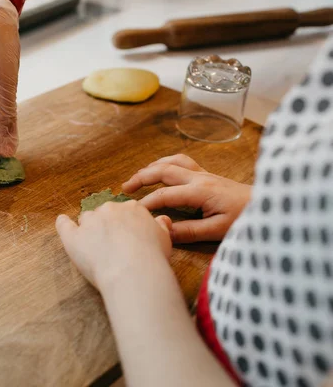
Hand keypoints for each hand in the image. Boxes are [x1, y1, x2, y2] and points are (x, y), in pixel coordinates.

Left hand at [56, 200, 172, 289]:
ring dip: (89, 229)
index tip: (126, 236)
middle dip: (106, 226)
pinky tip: (63, 221)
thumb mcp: (165, 238)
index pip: (125, 211)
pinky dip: (63, 223)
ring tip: (94, 246)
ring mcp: (90, 221)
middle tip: (112, 245)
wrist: (133, 270)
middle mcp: (110, 209)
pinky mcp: (73, 236)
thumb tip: (162, 219)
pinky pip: (64, 225)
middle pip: (104, 213)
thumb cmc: (152, 256)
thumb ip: (161, 226)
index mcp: (132, 208)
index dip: (125, 225)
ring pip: (86, 219)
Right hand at [122, 154, 251, 243]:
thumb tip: (164, 231)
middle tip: (125, 188)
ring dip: (152, 167)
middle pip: (163, 170)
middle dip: (141, 177)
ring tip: (139, 177)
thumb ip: (189, 232)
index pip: (164, 195)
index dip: (146, 204)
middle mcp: (199, 178)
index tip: (133, 213)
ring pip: (172, 162)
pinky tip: (162, 171)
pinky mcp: (209, 175)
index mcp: (200, 192)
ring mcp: (204, 174)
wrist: (269, 206)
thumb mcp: (217, 231)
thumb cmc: (246, 219)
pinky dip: (167, 163)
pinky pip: (182, 162)